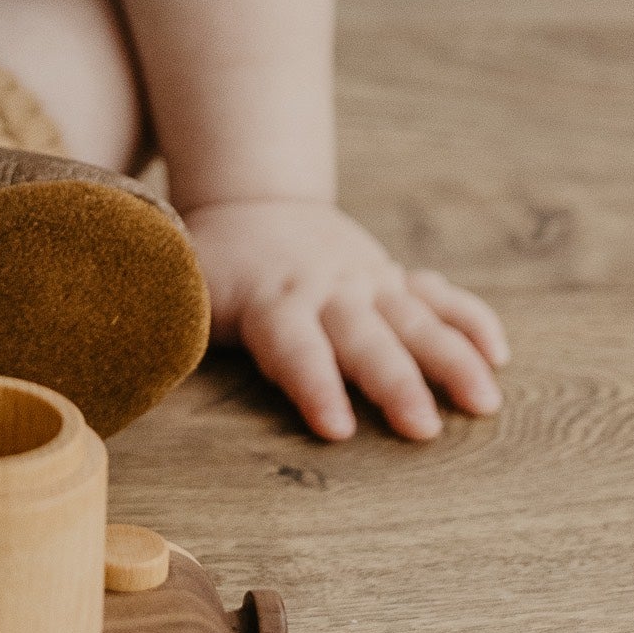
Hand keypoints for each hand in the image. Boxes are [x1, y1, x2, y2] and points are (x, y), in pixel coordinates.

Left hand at [185, 197, 507, 443]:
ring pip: (416, 319)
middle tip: (425, 429)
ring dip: (452, 358)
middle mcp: (327, 292)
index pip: (295, 348)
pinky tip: (499, 353)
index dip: (314, 385)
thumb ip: (172, 315)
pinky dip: (471, 319)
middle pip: (365, 340)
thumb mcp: (183, 284)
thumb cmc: (214, 265)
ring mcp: (368, 282)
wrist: (253, 203)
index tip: (337, 429)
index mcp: (273, 301)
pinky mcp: (394, 279)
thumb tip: (134, 352)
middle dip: (395, 383)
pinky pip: (441, 296)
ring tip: (486, 402)